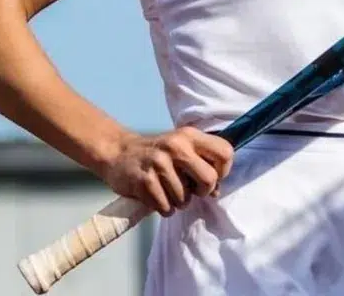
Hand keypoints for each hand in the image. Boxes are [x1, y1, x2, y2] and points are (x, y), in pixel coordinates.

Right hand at [97, 127, 234, 215]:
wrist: (118, 153)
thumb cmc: (158, 155)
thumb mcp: (182, 149)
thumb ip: (202, 164)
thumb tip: (216, 191)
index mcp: (189, 136)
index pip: (225, 153)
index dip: (223, 171)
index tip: (211, 176)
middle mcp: (176, 146)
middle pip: (209, 179)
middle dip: (202, 191)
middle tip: (191, 189)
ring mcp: (159, 163)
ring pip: (185, 199)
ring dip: (178, 201)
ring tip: (167, 190)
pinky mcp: (144, 181)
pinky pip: (166, 208)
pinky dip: (164, 208)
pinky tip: (156, 196)